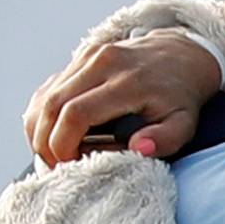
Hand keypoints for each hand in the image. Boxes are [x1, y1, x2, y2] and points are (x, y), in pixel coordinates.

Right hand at [23, 29, 224, 165]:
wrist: (181, 55)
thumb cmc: (180, 99)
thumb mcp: (184, 123)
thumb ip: (165, 139)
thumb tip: (139, 148)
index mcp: (126, 82)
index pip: (76, 113)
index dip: (64, 144)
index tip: (69, 167)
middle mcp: (102, 63)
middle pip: (53, 106)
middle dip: (47, 143)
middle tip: (56, 167)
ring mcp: (88, 56)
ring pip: (45, 98)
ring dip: (40, 131)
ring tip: (52, 155)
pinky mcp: (80, 57)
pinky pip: (48, 90)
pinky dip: (43, 116)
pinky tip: (53, 135)